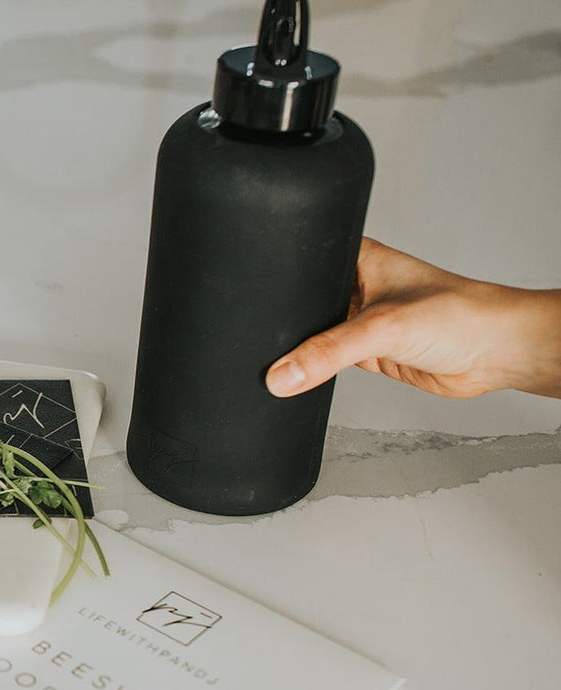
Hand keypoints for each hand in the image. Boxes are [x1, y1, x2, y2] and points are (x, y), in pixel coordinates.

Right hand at [266, 238, 560, 399]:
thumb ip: (328, 353)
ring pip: (313, 337)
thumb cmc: (462, 314)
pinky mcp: (368, 352)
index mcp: (356, 257)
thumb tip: (282, 375)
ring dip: (302, 352)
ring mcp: (360, 321)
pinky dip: (315, 371)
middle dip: (286, 325)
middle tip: (262, 341)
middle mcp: (356, 285)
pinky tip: (304, 375)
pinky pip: (327, 362)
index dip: (275, 280)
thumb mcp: (382, 328)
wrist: (497, 352)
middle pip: (301, 304)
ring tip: (282, 360)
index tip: (248, 303)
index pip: (301, 262)